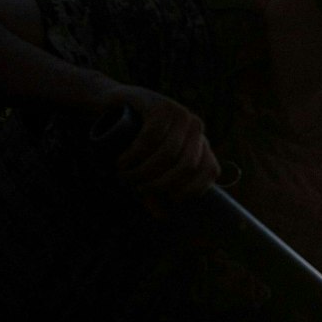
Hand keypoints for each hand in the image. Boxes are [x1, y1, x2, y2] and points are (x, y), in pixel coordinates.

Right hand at [102, 84, 220, 202]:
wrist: (111, 105)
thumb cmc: (132, 140)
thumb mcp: (147, 166)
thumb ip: (155, 191)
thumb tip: (162, 217)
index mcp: (201, 142)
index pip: (210, 170)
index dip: (193, 189)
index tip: (170, 198)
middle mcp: (195, 127)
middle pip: (186, 165)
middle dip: (159, 183)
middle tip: (135, 187)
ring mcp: (179, 113)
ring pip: (168, 153)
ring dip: (143, 170)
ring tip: (124, 175)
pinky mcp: (159, 105)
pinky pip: (152, 136)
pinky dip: (135, 153)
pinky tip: (123, 161)